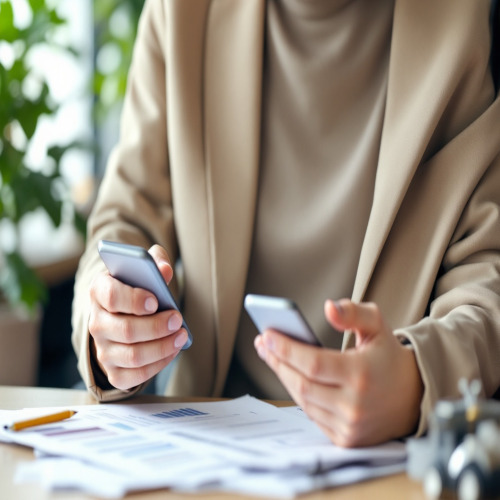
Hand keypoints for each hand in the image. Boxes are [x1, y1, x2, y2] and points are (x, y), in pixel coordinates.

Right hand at [88, 245, 187, 390]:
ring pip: (133, 355)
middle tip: (177, 319)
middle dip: (156, 326)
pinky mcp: (113, 370)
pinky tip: (173, 350)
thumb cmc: (137, 288)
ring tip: (181, 335)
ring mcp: (103, 349)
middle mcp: (96, 322)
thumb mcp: (143, 269)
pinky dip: (159, 364)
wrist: (124, 314)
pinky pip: (136, 376)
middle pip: (125, 330)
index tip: (155, 301)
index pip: (111, 296)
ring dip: (162, 347)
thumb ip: (155, 262)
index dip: (133, 300)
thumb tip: (164, 269)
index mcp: (99, 291)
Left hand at [254, 299, 423, 446]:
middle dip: (277, 361)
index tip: (266, 335)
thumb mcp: (377, 326)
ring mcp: (349, 426)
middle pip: (301, 383)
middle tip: (263, 344)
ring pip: (302, 400)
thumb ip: (352, 313)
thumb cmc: (389, 357)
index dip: (285, 349)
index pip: (312, 363)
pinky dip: (298, 394)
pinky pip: (311, 415)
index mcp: (362, 375)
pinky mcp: (345, 438)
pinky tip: (290, 376)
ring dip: (284, 377)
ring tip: (272, 356)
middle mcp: (355, 405)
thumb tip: (328, 307)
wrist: (413, 397)